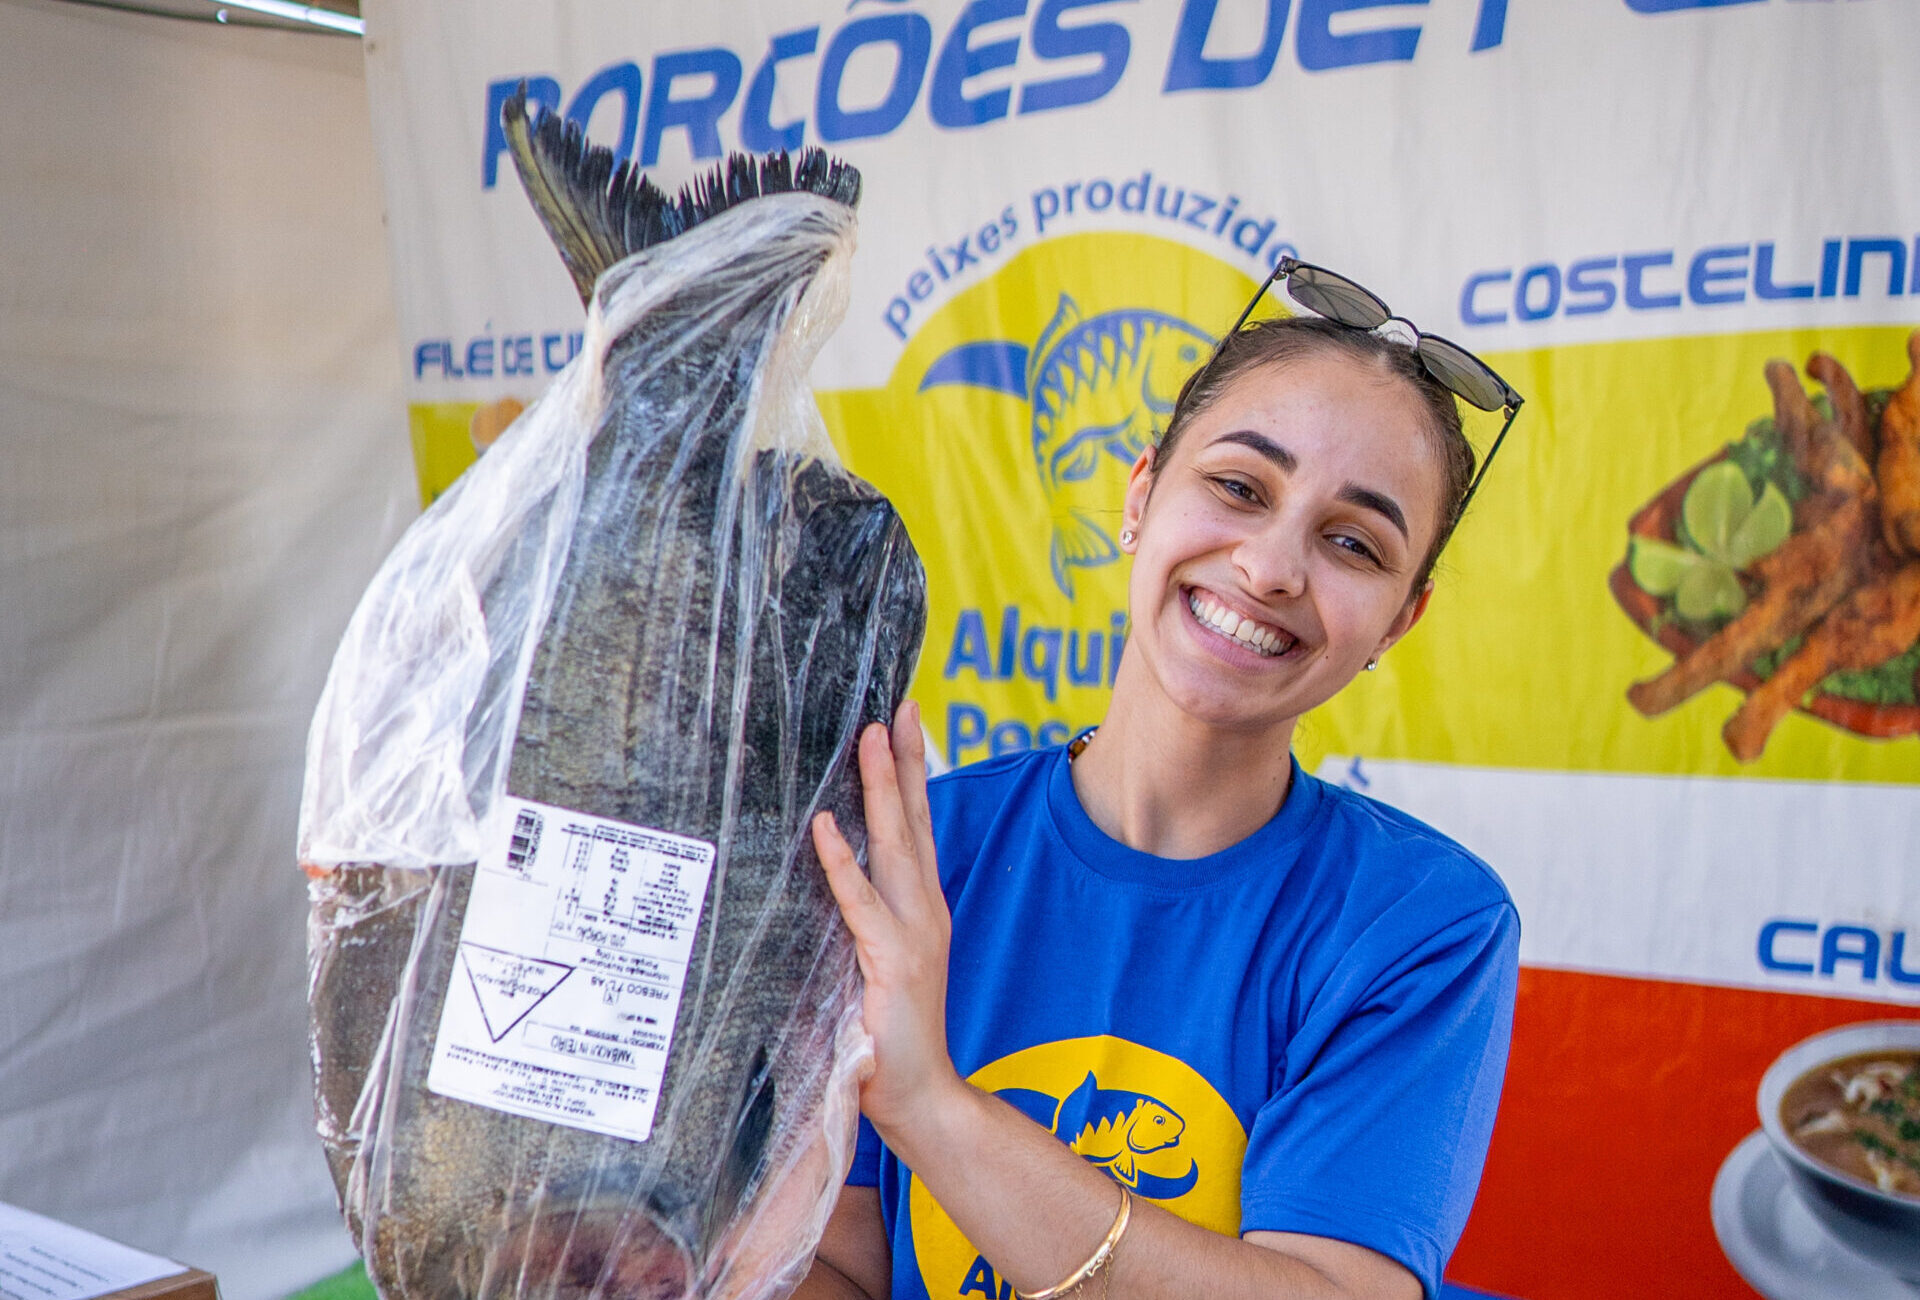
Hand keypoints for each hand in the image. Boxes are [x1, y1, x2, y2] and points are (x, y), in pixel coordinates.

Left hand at [811, 700, 964, 1139]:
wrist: (919, 1097)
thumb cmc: (885, 1037)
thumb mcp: (871, 965)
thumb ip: (856, 924)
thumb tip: (819, 877)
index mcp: (921, 908)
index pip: (918, 827)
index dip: (912, 773)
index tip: (904, 723)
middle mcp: (926, 910)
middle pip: (916, 821)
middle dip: (906, 762)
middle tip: (896, 709)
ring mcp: (915, 933)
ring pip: (896, 846)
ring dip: (882, 790)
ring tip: (870, 740)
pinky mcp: (893, 961)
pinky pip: (861, 903)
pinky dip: (842, 863)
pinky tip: (825, 826)